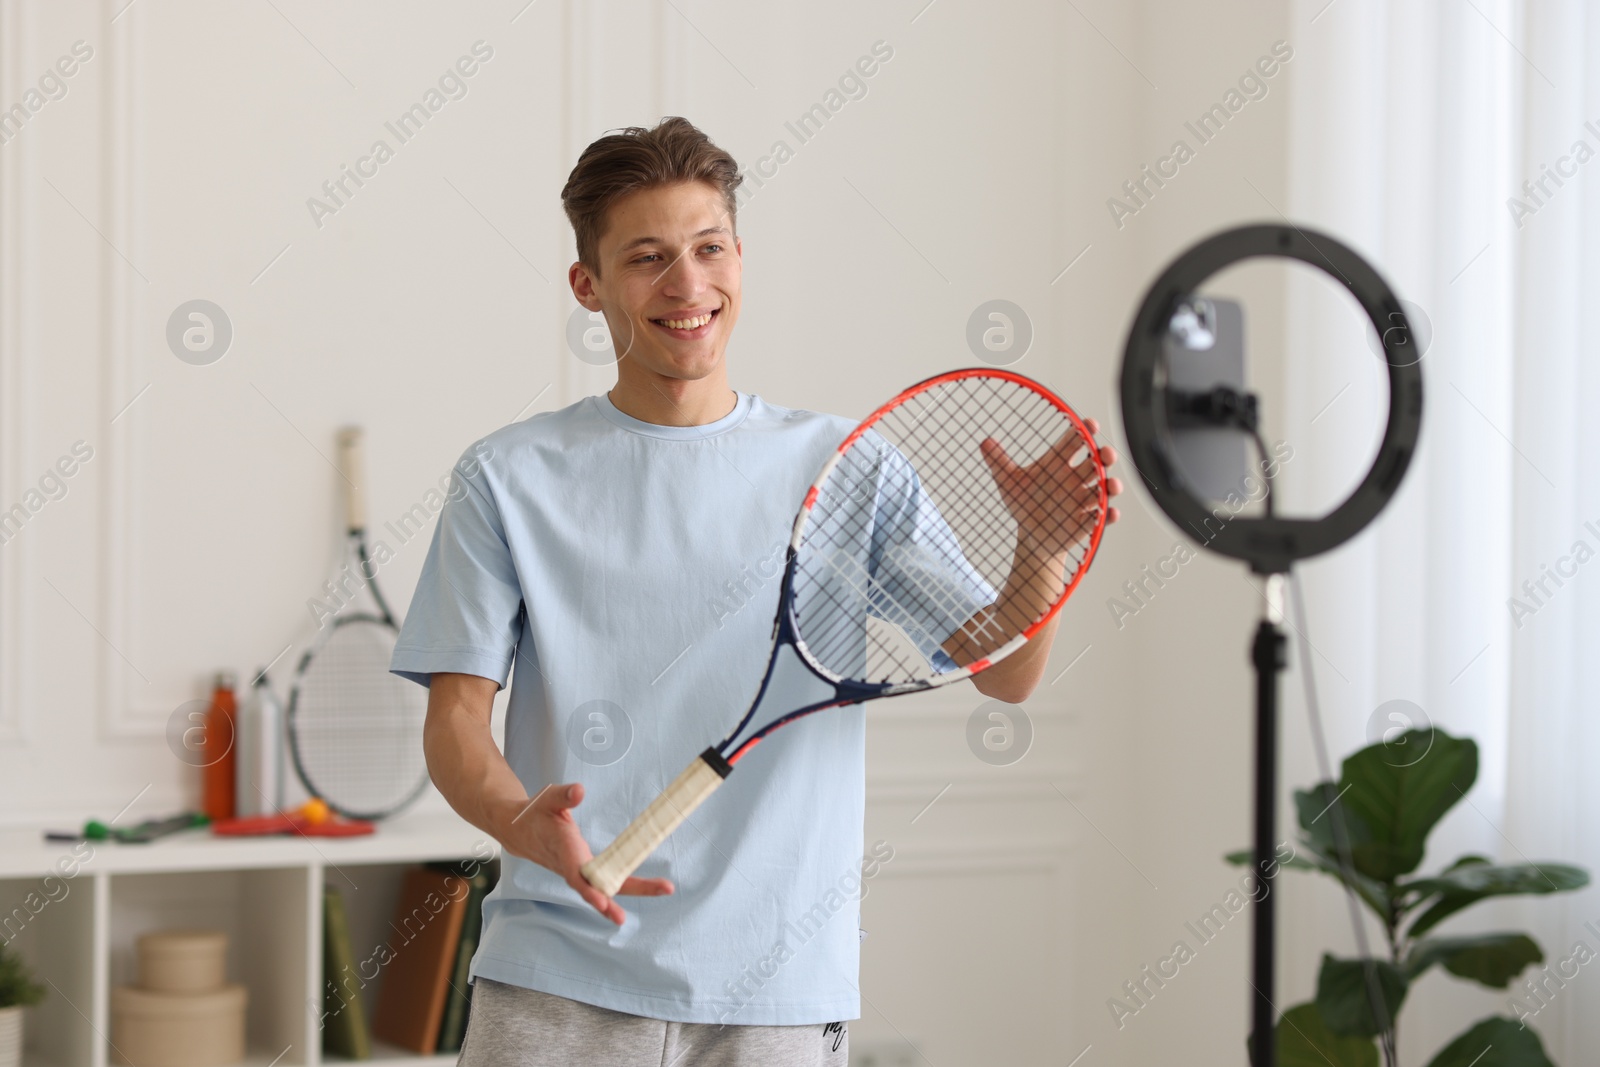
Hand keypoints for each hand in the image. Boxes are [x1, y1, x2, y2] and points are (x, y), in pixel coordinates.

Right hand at [497, 782, 672, 925]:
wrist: (519, 831)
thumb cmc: (536, 814)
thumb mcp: (546, 799)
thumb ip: (563, 796)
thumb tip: (579, 791)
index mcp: (563, 848)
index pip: (576, 875)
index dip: (590, 890)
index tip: (604, 902)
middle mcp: (570, 865)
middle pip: (593, 888)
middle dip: (611, 903)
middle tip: (627, 918)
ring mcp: (576, 870)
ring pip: (602, 887)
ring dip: (630, 891)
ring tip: (662, 889)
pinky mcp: (582, 869)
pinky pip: (603, 882)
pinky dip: (623, 886)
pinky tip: (646, 887)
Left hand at [979, 415, 1122, 555]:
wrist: (1028, 535)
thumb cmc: (1023, 503)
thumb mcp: (1008, 482)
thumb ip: (999, 462)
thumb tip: (984, 442)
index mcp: (1058, 463)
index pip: (1075, 442)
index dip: (1084, 431)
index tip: (1090, 423)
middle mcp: (1074, 479)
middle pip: (1096, 463)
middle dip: (1105, 456)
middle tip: (1106, 454)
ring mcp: (1082, 501)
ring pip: (1103, 489)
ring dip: (1111, 486)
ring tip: (1111, 485)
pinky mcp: (1085, 523)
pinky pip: (1101, 518)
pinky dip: (1108, 515)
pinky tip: (1109, 513)